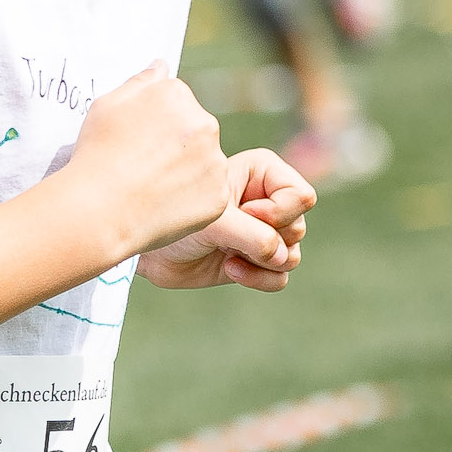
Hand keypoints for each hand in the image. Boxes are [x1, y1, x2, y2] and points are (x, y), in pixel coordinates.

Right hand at [66, 63, 231, 262]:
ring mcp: (215, 160)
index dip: (155, 125)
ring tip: (152, 188)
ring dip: (187, 172)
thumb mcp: (106, 105)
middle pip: (196, 131)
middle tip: (144, 167)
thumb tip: (162, 66)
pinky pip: (208, 194)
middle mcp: (205, 123)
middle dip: (176, 146)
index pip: (177, 103)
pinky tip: (163, 205)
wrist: (100, 210)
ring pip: (205, 163)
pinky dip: (191, 200)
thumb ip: (140, 82)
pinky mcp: (219, 195)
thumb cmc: (97, 155)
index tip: (137, 143)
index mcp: (177, 94)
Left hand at [139, 149, 315, 292]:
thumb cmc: (174, 216)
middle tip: (231, 233)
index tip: (244, 213)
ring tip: (226, 252)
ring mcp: (264, 232)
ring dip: (260, 261)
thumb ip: (254, 236)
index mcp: (263, 173)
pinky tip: (229, 268)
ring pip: (293, 254)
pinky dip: (258, 279)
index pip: (301, 196)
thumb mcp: (215, 221)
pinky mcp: (256, 261)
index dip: (277, 212)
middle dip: (267, 238)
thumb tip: (283, 257)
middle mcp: (269, 200)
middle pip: (299, 226)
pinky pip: (280, 277)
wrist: (150, 247)